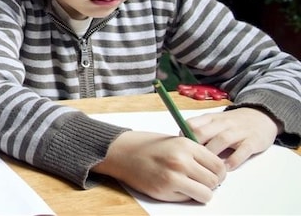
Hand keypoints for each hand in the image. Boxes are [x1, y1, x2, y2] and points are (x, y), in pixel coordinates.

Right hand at [93, 130, 225, 202]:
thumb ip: (195, 154)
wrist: (121, 152)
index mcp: (186, 145)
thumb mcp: (175, 141)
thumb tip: (215, 170)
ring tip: (190, 186)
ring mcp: (173, 177)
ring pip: (206, 194)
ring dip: (201, 192)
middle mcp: (181, 161)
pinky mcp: (164, 191)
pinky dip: (186, 196)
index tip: (213, 174)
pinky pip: (188, 199)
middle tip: (200, 181)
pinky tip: (175, 186)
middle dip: (210, 183)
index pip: (218, 166)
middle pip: (214, 181)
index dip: (218, 172)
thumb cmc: (147, 146)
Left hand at [187, 107, 279, 170]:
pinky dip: (233, 160)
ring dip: (212, 155)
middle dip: (194, 147)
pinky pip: (242, 150)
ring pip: (222, 140)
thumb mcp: (214, 121)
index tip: (181, 150)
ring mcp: (239, 131)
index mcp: (211, 118)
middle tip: (191, 162)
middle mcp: (223, 123)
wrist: (262, 116)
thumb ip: (199, 129)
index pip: (191, 124)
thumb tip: (181, 144)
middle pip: (203, 132)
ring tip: (206, 169)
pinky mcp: (253, 141)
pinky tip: (226, 168)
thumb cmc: (232, 123)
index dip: (183, 137)